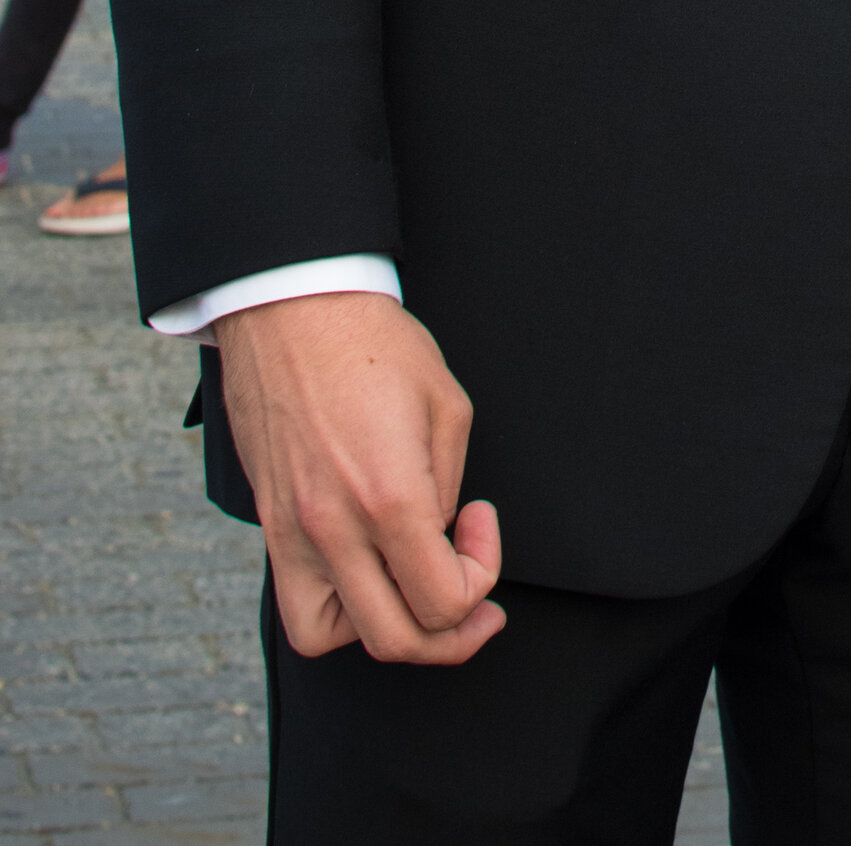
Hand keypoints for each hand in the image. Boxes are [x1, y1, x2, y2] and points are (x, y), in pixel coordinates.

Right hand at [215, 294, 504, 664]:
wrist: (292, 309)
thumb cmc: (372, 343)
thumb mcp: (446, 405)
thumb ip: (448, 485)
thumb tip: (440, 534)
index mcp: (390, 497)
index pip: (443, 600)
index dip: (481, 577)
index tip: (481, 523)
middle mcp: (335, 529)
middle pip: (396, 639)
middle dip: (450, 632)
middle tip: (473, 599)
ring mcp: (294, 535)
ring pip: (331, 640)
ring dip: (385, 629)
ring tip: (411, 592)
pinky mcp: (270, 528)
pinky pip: (297, 608)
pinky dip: (335, 615)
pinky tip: (365, 577)